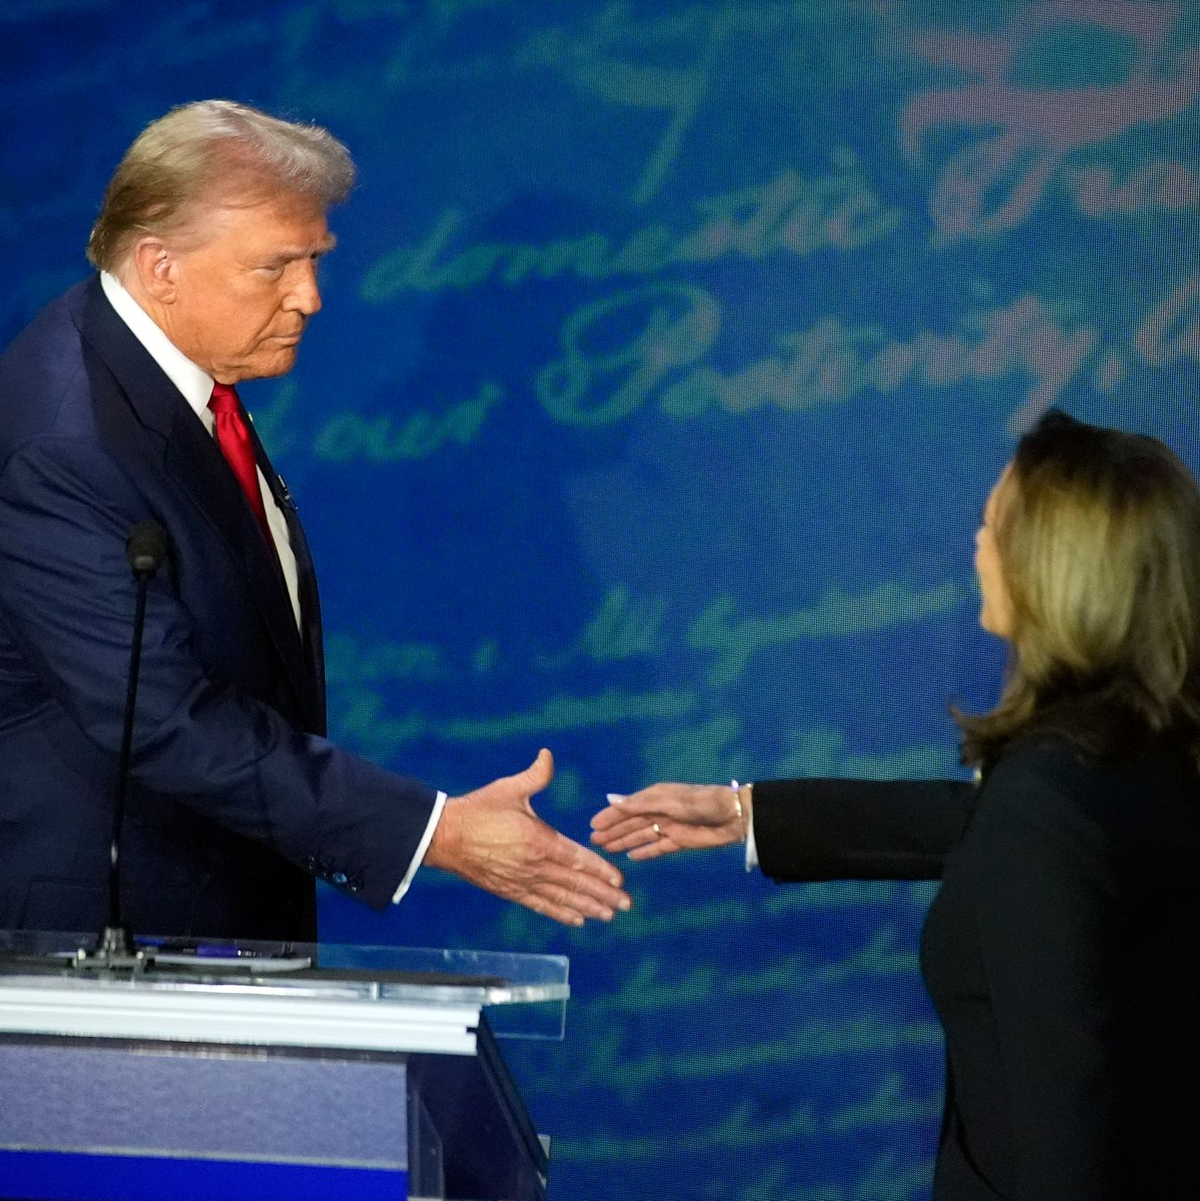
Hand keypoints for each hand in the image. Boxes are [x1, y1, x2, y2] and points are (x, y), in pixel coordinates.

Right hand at [425, 748, 630, 925]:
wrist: (445, 836)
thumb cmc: (478, 809)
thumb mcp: (508, 788)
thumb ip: (535, 775)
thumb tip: (548, 754)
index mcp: (539, 840)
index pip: (578, 858)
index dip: (600, 870)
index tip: (620, 880)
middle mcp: (534, 865)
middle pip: (575, 883)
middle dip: (603, 894)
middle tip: (626, 904)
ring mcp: (522, 881)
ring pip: (561, 898)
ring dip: (587, 907)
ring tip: (608, 915)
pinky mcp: (509, 891)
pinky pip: (540, 905)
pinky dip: (560, 913)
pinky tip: (576, 920)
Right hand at [590, 782, 748, 859]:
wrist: (734, 817)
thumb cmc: (702, 804)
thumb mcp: (669, 802)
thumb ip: (641, 804)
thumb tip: (612, 799)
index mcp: (656, 797)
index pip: (627, 807)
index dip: (610, 816)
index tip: (592, 825)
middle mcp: (659, 811)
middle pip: (631, 823)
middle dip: (613, 831)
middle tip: (593, 841)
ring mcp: (669, 827)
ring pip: (641, 835)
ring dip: (624, 842)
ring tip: (607, 849)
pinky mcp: (680, 841)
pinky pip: (657, 847)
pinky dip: (645, 852)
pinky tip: (632, 857)